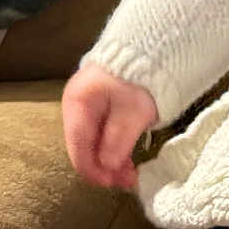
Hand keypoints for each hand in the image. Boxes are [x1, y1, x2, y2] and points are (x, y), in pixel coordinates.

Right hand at [62, 63, 158, 191]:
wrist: (152, 45)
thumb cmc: (142, 76)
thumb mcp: (133, 111)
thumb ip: (117, 141)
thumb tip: (107, 167)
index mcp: (78, 105)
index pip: (78, 149)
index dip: (95, 171)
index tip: (115, 184)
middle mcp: (76, 105)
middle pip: (84, 147)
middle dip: (104, 167)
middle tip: (129, 180)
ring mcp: (86, 104)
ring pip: (92, 141)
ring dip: (110, 159)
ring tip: (131, 172)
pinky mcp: (100, 103)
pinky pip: (101, 132)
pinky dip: (113, 146)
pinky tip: (126, 155)